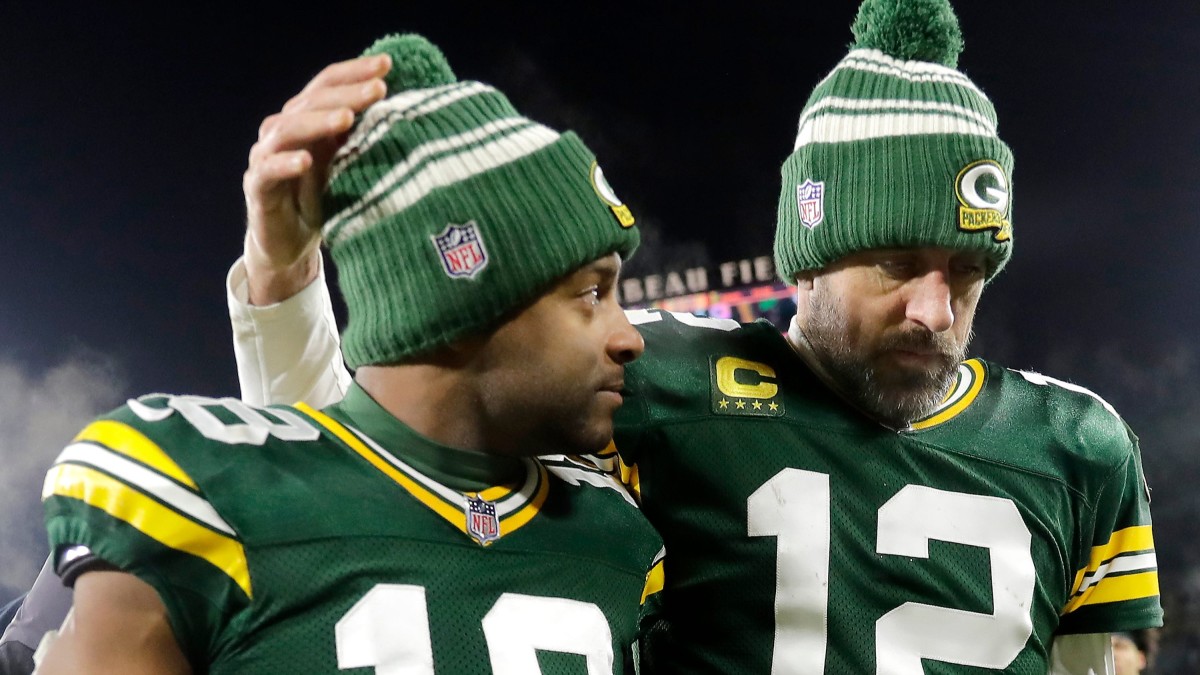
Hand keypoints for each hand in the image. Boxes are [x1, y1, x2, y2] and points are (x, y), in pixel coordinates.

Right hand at [242, 54, 390, 304]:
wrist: (291, 244)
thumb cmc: (325, 200)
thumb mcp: (350, 165)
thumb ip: (366, 138)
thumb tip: (411, 112)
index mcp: (307, 118)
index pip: (328, 84)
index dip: (355, 71)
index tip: (387, 64)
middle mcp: (283, 129)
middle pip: (312, 101)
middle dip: (347, 94)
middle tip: (378, 89)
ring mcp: (267, 155)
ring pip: (289, 129)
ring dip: (319, 121)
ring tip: (347, 118)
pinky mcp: (257, 186)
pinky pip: (268, 170)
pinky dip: (286, 163)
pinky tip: (306, 161)